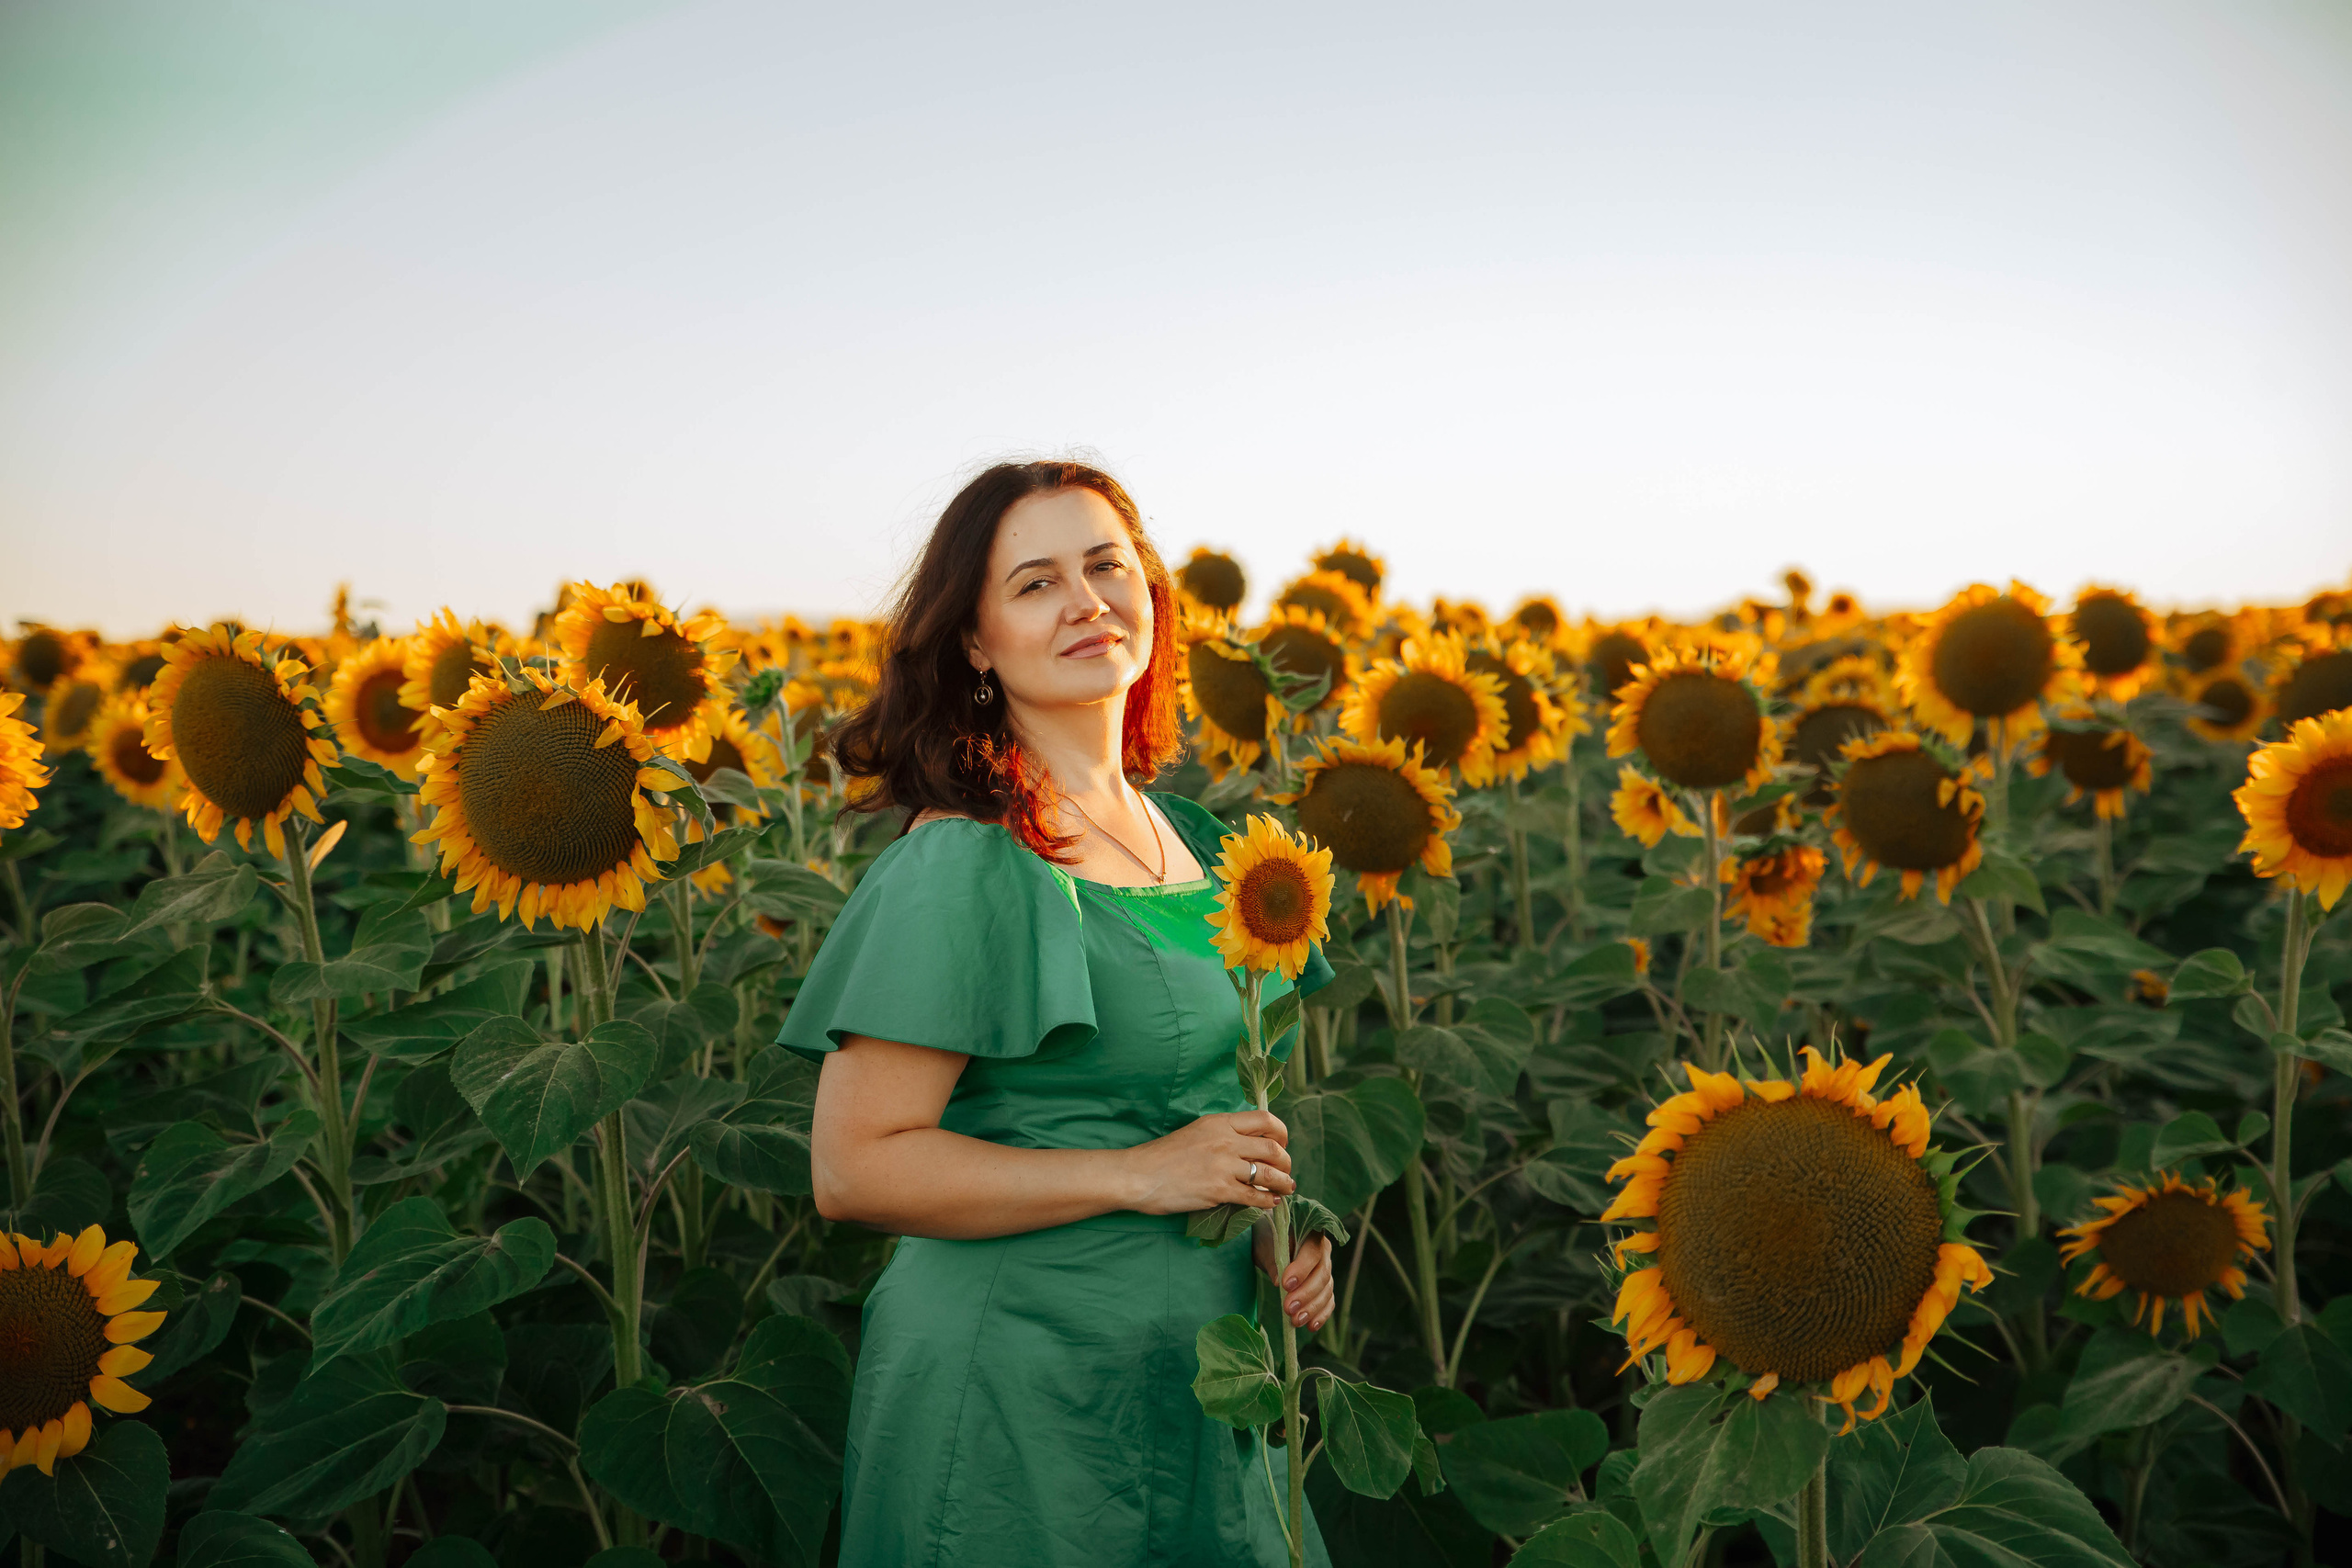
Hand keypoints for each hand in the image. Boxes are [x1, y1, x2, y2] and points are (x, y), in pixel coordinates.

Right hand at [1122, 1110, 1293, 1214]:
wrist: (1138, 1175)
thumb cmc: (1162, 1155)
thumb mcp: (1195, 1132)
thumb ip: (1221, 1135)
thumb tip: (1247, 1146)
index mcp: (1219, 1122)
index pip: (1264, 1120)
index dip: (1281, 1133)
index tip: (1282, 1144)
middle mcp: (1225, 1140)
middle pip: (1273, 1148)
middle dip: (1286, 1161)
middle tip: (1286, 1170)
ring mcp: (1223, 1165)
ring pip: (1269, 1173)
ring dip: (1283, 1182)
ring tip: (1287, 1188)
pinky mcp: (1219, 1190)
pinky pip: (1254, 1196)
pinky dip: (1267, 1201)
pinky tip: (1270, 1203)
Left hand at [1256, 1226, 1334, 1332]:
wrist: (1270, 1242)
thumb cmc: (1267, 1239)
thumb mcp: (1265, 1246)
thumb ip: (1273, 1261)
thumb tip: (1279, 1283)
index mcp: (1312, 1235)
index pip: (1312, 1253)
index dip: (1302, 1270)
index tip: (1286, 1285)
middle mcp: (1324, 1252)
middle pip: (1322, 1275)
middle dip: (1306, 1294)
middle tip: (1288, 1308)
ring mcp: (1326, 1270)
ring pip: (1326, 1291)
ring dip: (1312, 1308)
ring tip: (1295, 1321)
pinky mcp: (1324, 1287)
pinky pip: (1328, 1302)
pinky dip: (1320, 1315)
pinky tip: (1311, 1326)